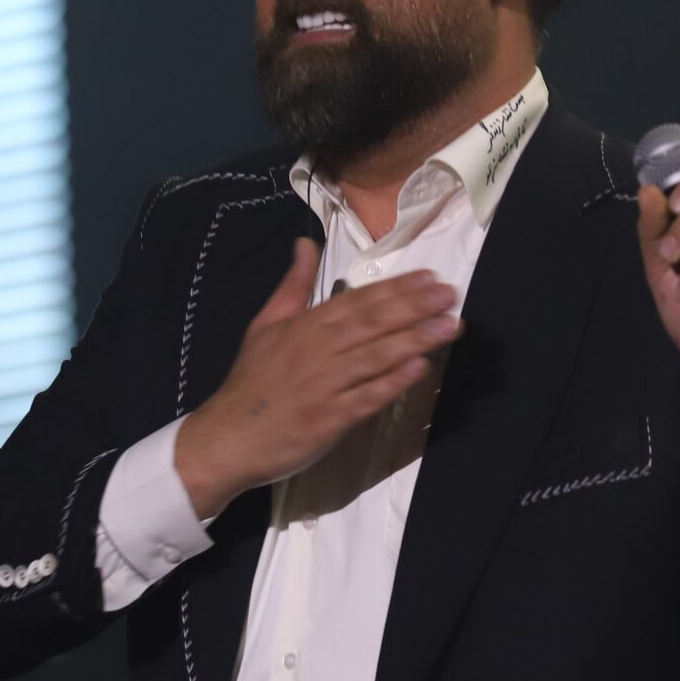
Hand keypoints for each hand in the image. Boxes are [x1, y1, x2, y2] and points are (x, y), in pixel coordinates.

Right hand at [173, 238, 457, 517]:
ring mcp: (326, 384)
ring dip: (415, 339)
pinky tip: (420, 368)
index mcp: (305, 325)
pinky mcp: (331, 418)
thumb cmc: (252, 381)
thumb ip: (293, 285)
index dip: (396, 288)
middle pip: (373, 322)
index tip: (429, 277)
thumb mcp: (265, 324)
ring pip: (376, 356)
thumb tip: (305, 243)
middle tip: (451, 294)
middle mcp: (319, 350)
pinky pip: (367, 397)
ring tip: (450, 325)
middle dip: (415, 306)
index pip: (358, 300)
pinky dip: (393, 382)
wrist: (229, 437)